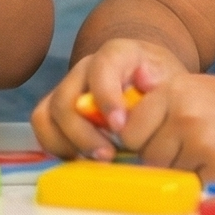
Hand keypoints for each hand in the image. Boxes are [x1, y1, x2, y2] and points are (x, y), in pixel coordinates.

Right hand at [32, 37, 186, 160]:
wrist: (153, 82)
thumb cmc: (162, 83)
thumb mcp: (170, 79)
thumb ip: (161, 82)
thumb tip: (145, 82)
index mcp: (115, 55)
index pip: (101, 69)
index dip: (105, 97)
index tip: (119, 127)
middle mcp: (85, 69)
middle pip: (66, 98)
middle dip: (83, 132)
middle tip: (108, 155)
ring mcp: (68, 88)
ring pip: (47, 114)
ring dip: (68, 143)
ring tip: (97, 160)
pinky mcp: (59, 110)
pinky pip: (44, 127)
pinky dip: (58, 146)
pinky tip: (83, 160)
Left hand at [117, 72, 214, 181]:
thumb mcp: (198, 91)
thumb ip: (163, 109)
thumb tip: (126, 137)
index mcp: (173, 89)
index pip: (131, 130)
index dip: (140, 142)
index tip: (155, 142)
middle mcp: (183, 113)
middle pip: (146, 155)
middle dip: (162, 159)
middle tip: (189, 150)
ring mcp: (201, 140)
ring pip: (168, 172)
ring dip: (184, 170)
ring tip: (212, 151)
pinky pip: (193, 184)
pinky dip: (205, 180)